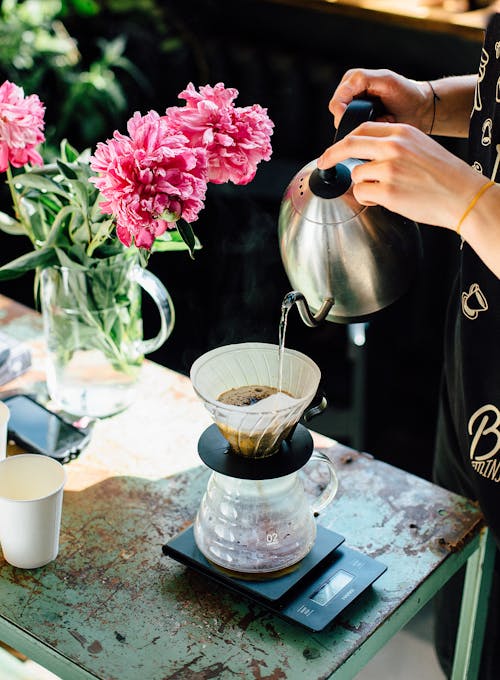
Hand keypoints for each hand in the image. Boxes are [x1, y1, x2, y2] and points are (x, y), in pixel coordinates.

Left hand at [317, 121, 485, 229]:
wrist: (463, 195)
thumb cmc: (444, 176)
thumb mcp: (420, 146)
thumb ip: (394, 146)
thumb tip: (365, 156)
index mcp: (402, 132)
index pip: (362, 129)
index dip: (344, 140)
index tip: (334, 149)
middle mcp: (393, 146)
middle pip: (349, 144)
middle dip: (331, 155)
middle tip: (323, 163)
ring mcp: (389, 168)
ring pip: (356, 174)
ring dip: (362, 185)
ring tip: (381, 192)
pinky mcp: (387, 191)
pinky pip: (362, 193)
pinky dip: (366, 199)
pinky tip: (382, 201)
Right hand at [330, 68, 432, 132]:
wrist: (421, 109)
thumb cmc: (407, 93)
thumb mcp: (385, 80)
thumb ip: (361, 81)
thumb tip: (341, 101)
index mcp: (352, 80)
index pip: (336, 103)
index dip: (345, 115)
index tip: (365, 120)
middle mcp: (350, 94)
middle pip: (339, 117)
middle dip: (359, 122)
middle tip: (380, 118)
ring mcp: (353, 110)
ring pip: (347, 128)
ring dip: (366, 128)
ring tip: (382, 121)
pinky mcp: (359, 123)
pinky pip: (356, 134)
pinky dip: (370, 133)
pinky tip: (381, 126)